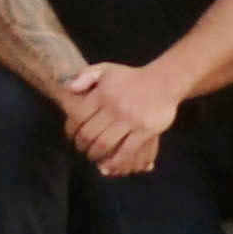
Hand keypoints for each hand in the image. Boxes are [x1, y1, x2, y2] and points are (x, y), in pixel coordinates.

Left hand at [63, 61, 177, 173]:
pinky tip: (110, 164)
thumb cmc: (132, 78)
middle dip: (81, 146)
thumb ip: (86, 76)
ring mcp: (130, 120)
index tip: (71, 136)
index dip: (70, 130)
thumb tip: (68, 88)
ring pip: (105, 145)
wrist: (164, 82)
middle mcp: (114, 107)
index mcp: (102, 94)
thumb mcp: (107, 70)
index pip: (78, 116)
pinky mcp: (144, 131)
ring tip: (93, 156)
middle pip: (89, 134)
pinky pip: (126, 151)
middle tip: (81, 149)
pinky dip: (115, 161)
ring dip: (95, 155)